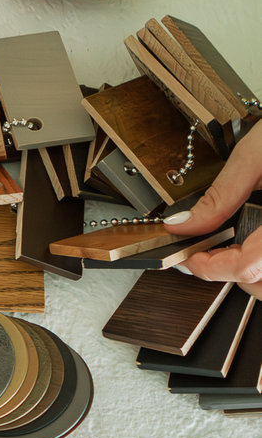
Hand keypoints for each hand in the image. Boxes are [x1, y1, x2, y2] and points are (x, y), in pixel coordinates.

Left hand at [164, 126, 261, 296]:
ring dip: (245, 271)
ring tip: (224, 248)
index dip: (210, 268)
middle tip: (202, 252)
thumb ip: (221, 195)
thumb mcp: (256, 155)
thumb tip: (183, 223)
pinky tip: (247, 242)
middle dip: (226, 272)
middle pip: (260, 282)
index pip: (247, 267)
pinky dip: (258, 261)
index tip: (188, 257)